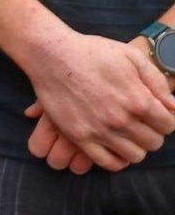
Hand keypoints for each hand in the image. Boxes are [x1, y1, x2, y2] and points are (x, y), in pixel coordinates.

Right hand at [22, 34, 174, 171]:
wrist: (51, 55)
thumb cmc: (92, 52)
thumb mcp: (131, 56)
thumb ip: (157, 81)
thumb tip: (172, 106)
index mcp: (138, 100)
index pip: (169, 125)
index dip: (165, 119)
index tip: (155, 113)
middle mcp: (121, 120)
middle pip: (153, 142)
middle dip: (152, 132)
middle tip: (140, 122)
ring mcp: (99, 130)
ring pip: (135, 156)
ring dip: (136, 146)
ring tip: (127, 133)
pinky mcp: (80, 137)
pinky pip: (109, 163)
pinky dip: (118, 159)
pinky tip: (115, 145)